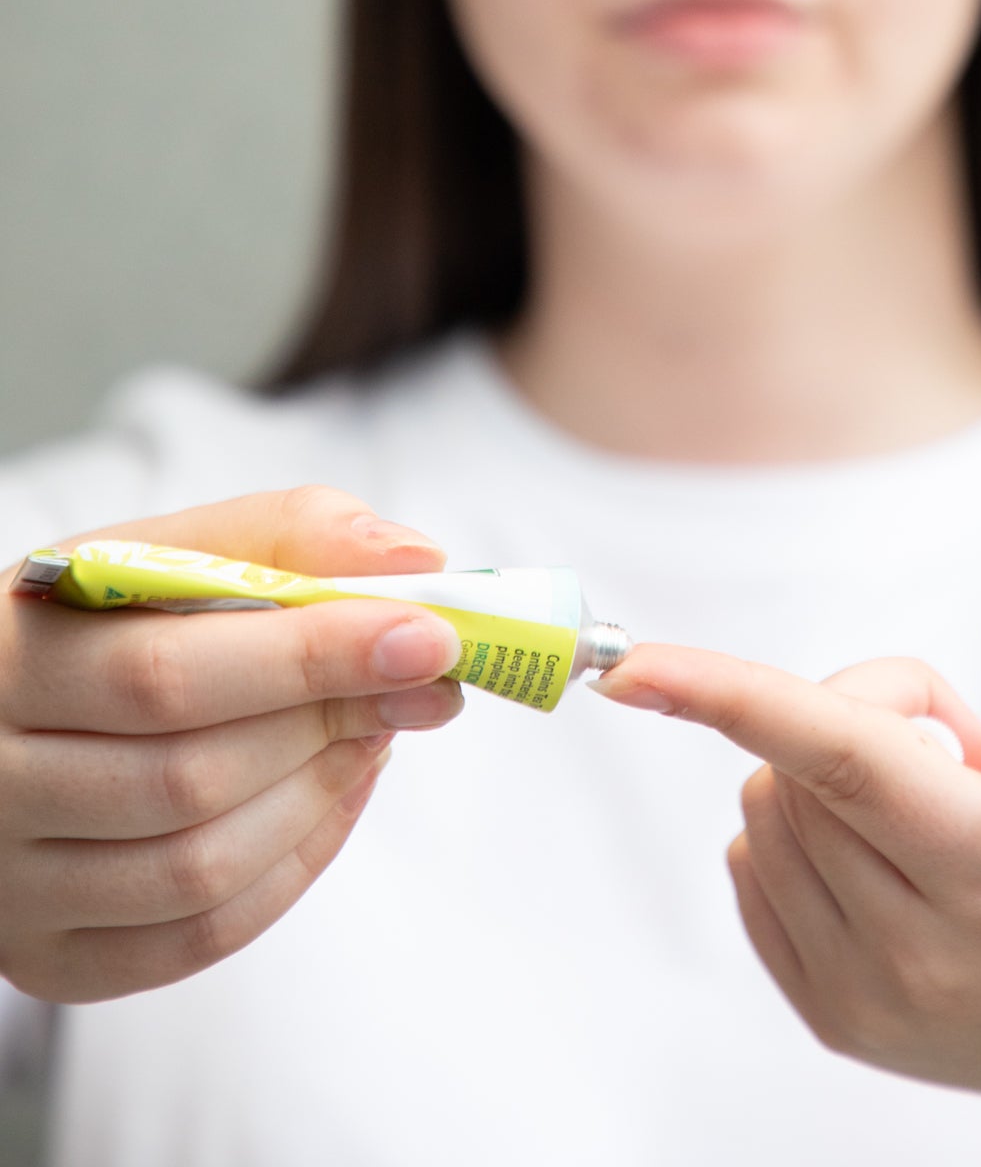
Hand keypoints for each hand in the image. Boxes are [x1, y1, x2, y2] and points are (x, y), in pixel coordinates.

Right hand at [0, 485, 463, 1002]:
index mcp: (12, 661)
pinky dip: (293, 865)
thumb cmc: (99, 624)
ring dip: (320, 794)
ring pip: (200, 869)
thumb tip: (412, 559)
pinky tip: (336, 792)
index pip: (170, 674)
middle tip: (423, 684)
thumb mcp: (163, 553)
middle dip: (332, 723)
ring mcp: (18, 887)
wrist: (7, 718)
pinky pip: (199, 936)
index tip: (426, 635)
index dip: (312, 657)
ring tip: (374, 728)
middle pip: (191, 778)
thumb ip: (285, 535)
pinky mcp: (55, 958)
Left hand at [591, 645, 980, 1125]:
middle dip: (863, 709)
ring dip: (828, 770)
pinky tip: (891, 850)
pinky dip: (799, 827)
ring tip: (941, 804)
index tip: (627, 666)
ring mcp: (861, 994)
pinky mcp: (831, 1013)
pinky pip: (752, 867)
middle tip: (961, 742)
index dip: (733, 698)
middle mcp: (913, 953)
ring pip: (764, 811)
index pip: (843, 761)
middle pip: (799, 764)